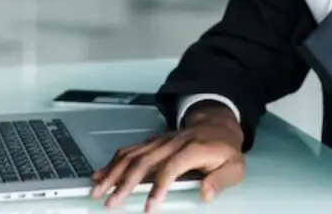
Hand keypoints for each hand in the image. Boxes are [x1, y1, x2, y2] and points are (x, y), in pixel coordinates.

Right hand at [90, 108, 244, 210]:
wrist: (218, 126)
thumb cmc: (225, 151)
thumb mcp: (234, 168)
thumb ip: (220, 181)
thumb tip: (205, 194)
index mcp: (193, 150)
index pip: (171, 168)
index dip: (158, 187)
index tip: (148, 207)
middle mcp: (172, 143)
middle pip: (144, 161)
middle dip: (125, 182)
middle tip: (110, 202)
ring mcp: (160, 141)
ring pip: (132, 155)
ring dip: (112, 172)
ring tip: (97, 189)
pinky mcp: (152, 142)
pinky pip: (129, 151)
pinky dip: (112, 163)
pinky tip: (99, 174)